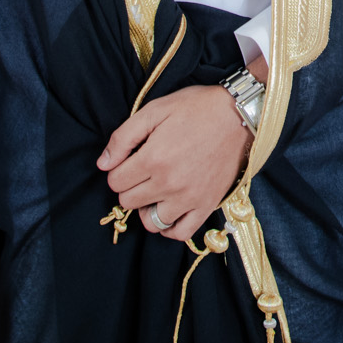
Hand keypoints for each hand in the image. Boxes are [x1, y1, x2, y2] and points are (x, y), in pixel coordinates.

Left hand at [98, 84, 251, 240]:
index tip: (130, 161)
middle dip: (130, 187)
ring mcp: (189, 198)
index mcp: (152, 159)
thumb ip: (123, 137)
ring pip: (151, 221)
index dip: (117, 170)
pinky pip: (181, 233)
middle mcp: (169, 184)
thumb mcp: (154, 110)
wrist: (239, 115)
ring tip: (155, 191)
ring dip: (147, 208)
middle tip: (143, 172)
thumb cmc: (196, 108)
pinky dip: (170, 227)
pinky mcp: (207, 205)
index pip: (115, 182)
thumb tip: (103, 164)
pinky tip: (169, 210)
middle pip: (129, 201)